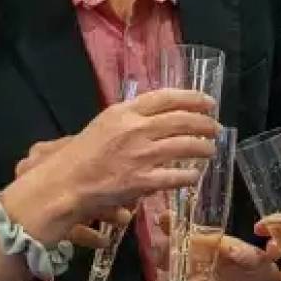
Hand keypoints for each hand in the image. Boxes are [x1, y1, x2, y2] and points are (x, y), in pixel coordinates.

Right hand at [7, 90, 216, 241]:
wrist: (65, 183)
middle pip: (181, 120)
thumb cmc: (82, 155)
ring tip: (210, 149)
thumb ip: (131, 118)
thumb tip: (160, 115)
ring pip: (184, 146)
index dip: (192, 98)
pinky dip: (189, 176)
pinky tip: (194, 176)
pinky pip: (175, 177)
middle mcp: (135, 129)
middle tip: (215, 127)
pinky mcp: (141, 181)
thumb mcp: (105, 125)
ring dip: (202, 147)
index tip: (208, 102)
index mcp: (124, 111)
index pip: (166, 97)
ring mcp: (140, 155)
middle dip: (204, 123)